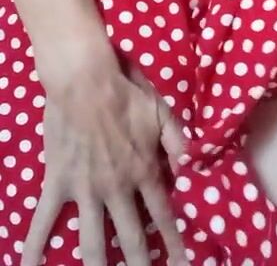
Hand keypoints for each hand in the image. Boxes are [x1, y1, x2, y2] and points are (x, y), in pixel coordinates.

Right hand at [22, 58, 187, 265]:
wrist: (85, 80)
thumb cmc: (125, 93)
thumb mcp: (162, 113)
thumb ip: (179, 143)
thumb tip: (191, 170)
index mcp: (144, 172)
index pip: (163, 216)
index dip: (175, 244)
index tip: (183, 265)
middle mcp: (117, 188)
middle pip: (132, 239)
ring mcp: (86, 189)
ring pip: (92, 241)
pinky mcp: (58, 182)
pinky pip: (44, 219)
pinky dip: (35, 245)